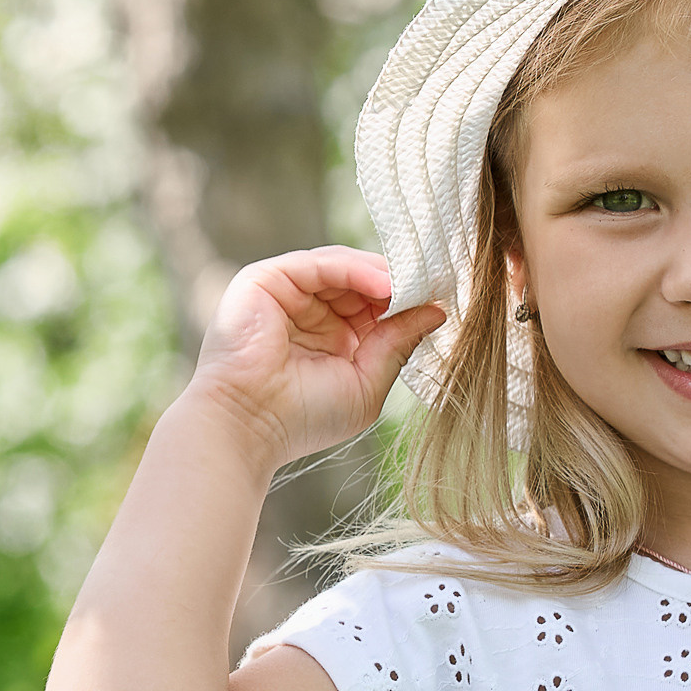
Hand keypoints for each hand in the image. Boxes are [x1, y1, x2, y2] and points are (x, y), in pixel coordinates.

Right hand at [182, 246, 446, 469]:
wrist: (247, 426)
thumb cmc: (302, 417)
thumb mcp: (366, 382)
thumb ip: (398, 344)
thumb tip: (438, 310)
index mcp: (328, 337)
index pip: (372, 305)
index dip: (405, 300)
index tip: (442, 297)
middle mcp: (306, 311)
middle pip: (359, 281)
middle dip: (398, 282)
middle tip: (435, 282)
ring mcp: (284, 293)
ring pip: (341, 267)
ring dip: (381, 274)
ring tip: (413, 284)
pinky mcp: (265, 280)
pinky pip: (318, 264)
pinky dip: (354, 270)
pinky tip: (384, 285)